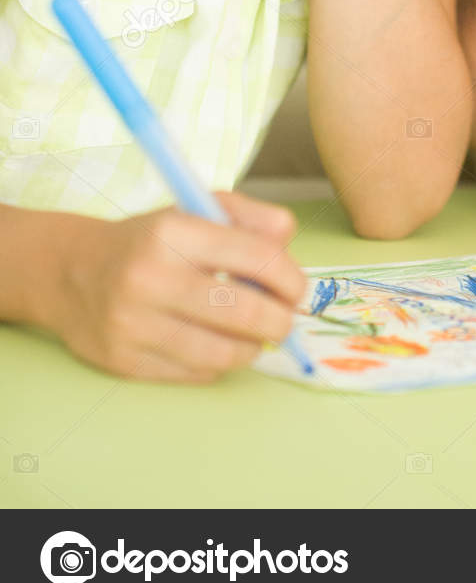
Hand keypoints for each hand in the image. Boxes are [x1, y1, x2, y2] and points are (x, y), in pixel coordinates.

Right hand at [49, 192, 305, 383]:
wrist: (71, 272)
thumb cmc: (149, 240)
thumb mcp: (196, 209)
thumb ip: (250, 218)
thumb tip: (288, 243)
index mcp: (173, 231)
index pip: (255, 256)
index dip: (289, 277)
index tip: (297, 289)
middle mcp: (150, 277)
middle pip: (243, 312)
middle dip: (280, 321)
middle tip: (286, 321)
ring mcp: (134, 324)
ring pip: (223, 352)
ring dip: (253, 348)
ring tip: (257, 337)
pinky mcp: (124, 362)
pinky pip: (195, 373)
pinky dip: (219, 363)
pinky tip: (219, 346)